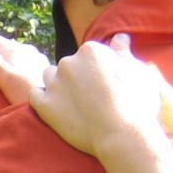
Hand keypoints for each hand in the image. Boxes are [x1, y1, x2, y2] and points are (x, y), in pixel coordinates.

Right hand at [0, 34, 52, 105]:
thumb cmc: (29, 95)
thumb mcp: (7, 80)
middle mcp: (27, 50)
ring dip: (2, 57)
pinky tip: (15, 76)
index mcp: (15, 50)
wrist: (59, 108)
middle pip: (3, 44)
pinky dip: (14, 64)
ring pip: (15, 52)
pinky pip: (24, 61)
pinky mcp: (43, 69)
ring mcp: (37, 59)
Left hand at [32, 34, 169, 156]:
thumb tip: (119, 37)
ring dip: (57, 86)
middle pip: (68, 65)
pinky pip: (35, 95)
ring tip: (73, 103)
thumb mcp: (137, 71)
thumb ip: (123, 52)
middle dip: (77, 78)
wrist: (122, 134)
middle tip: (91, 98)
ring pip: (49, 77)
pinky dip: (42, 99)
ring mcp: (54, 83)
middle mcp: (69, 61)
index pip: (88, 55)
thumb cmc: (136, 103)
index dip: (96, 70)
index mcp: (91, 50)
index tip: (104, 85)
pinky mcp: (44, 105)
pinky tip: (56, 109)